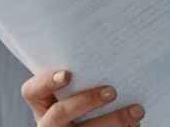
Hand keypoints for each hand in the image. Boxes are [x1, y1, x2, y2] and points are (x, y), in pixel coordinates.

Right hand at [21, 70, 144, 125]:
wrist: (94, 120)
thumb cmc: (90, 95)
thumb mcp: (80, 87)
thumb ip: (86, 76)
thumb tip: (116, 50)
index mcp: (44, 103)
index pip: (32, 91)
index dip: (46, 82)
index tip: (67, 74)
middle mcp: (49, 123)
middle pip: (59, 114)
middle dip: (86, 102)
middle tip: (112, 92)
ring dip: (113, 121)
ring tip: (136, 111)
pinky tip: (136, 123)